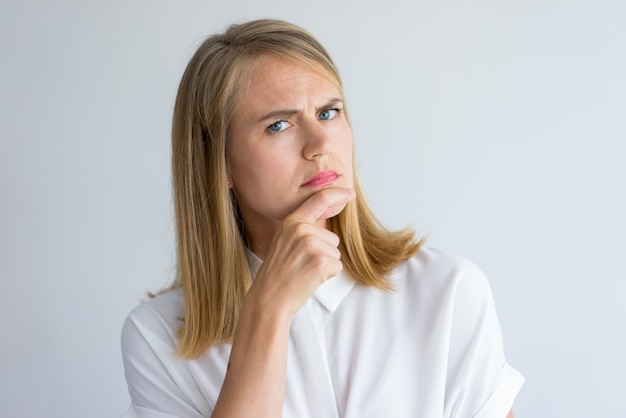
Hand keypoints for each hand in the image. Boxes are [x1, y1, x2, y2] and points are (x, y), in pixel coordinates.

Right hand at [246, 187, 355, 317]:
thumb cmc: (277, 274)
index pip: (319, 200)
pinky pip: (337, 266)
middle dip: (323, 253)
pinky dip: (328, 275)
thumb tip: (325, 227)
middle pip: (332, 238)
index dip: (338, 194)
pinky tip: (309, 279)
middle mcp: (301, 230)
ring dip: (325, 265)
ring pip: (335, 253)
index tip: (350, 193)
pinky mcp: (321, 261)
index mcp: (291, 223)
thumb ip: (301, 230)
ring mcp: (312, 245)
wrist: (269, 298)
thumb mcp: (284, 243)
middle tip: (301, 265)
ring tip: (303, 272)